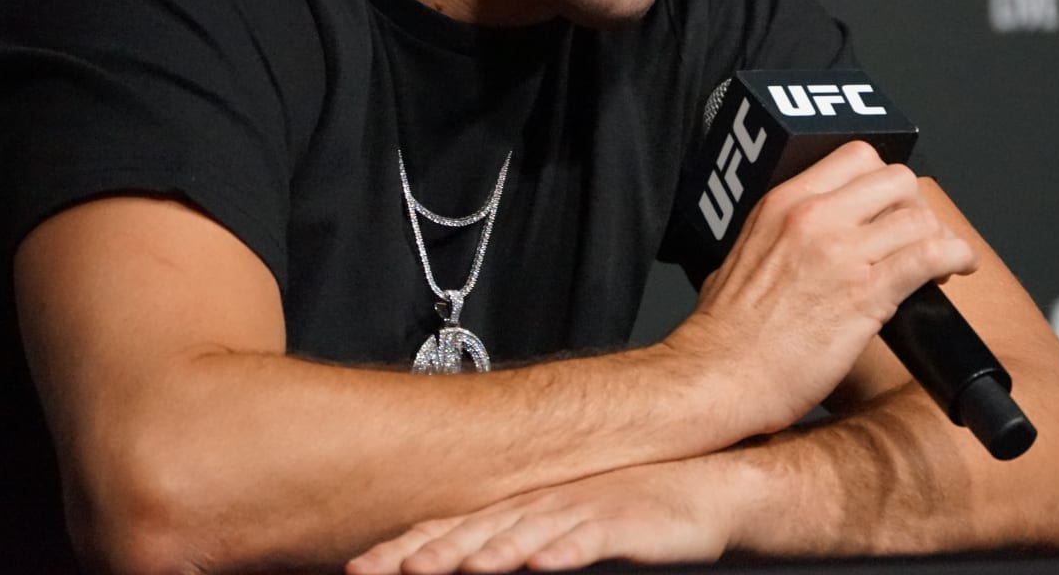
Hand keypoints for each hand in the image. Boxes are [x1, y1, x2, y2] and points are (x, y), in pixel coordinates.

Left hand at [344, 459, 732, 573]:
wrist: (701, 492)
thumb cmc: (624, 517)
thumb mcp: (556, 533)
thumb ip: (506, 546)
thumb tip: (461, 563)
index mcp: (520, 514)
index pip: (450, 531)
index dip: (402, 548)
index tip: (358, 567)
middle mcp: (540, 509)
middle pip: (475, 533)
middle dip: (427, 553)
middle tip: (383, 570)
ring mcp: (580, 513)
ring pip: (525, 534)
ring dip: (489, 551)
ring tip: (458, 569)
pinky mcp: (622, 524)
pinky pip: (589, 538)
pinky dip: (565, 549)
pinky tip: (545, 561)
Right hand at [665, 141, 978, 437]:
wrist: (719, 377)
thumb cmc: (726, 332)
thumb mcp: (741, 256)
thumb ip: (777, 236)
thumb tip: (798, 243)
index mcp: (783, 203)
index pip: (857, 157)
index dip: (884, 182)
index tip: (890, 207)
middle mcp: (814, 218)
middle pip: (896, 179)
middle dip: (915, 206)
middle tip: (914, 236)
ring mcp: (842, 253)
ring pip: (919, 216)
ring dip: (938, 236)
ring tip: (940, 261)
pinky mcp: (865, 293)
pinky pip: (930, 255)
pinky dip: (957, 256)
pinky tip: (959, 268)